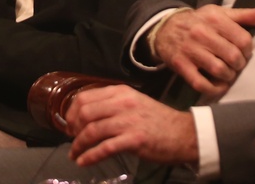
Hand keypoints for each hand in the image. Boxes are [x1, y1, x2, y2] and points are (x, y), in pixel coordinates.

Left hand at [65, 85, 197, 166]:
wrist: (184, 133)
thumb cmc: (158, 120)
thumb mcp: (134, 103)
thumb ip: (113, 105)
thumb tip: (87, 116)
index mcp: (120, 92)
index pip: (85, 97)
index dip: (72, 112)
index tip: (69, 124)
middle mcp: (122, 103)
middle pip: (85, 113)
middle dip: (73, 129)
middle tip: (72, 139)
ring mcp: (128, 121)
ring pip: (92, 131)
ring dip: (78, 145)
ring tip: (74, 153)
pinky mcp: (134, 139)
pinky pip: (104, 148)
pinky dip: (90, 156)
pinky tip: (83, 161)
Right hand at [152, 5, 254, 97]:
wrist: (164, 28)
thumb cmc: (198, 22)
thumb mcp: (219, 13)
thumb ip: (245, 15)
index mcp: (214, 19)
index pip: (243, 40)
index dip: (248, 50)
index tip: (243, 52)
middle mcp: (202, 33)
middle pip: (233, 56)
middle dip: (239, 64)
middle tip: (236, 64)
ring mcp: (190, 50)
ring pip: (219, 70)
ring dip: (229, 76)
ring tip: (228, 74)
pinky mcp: (181, 65)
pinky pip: (201, 84)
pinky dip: (214, 89)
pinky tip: (219, 86)